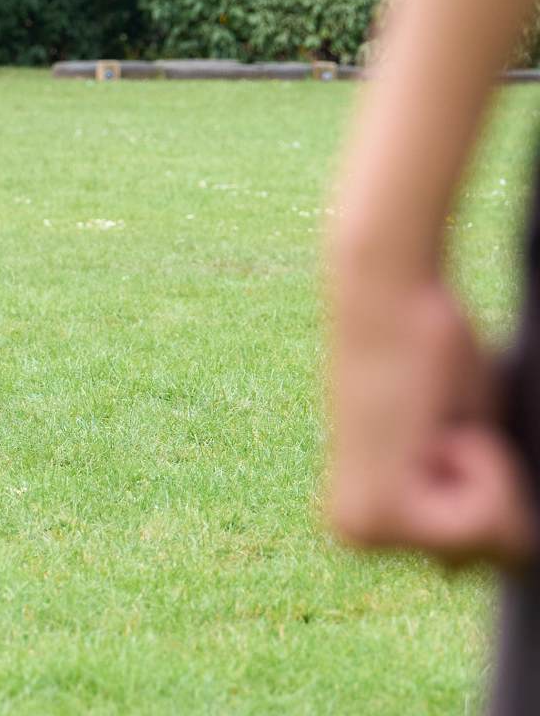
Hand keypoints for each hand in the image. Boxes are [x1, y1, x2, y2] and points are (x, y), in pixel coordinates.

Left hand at [328, 278, 535, 569]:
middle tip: (444, 427)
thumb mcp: (455, 445)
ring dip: (492, 471)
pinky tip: (438, 429)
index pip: (490, 550)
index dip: (497, 483)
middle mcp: (357, 535)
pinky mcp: (382, 512)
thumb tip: (459, 562)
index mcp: (369, 523)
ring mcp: (364, 530)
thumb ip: (458, 501)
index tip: (443, 430)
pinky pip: (491, 521)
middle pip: (500, 556)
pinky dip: (486, 464)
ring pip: (504, 543)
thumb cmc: (431, 359)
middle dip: (499, 484)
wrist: (386, 299)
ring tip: (439, 426)